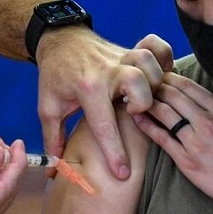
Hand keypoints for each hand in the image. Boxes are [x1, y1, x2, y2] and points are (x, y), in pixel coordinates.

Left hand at [36, 29, 172, 179]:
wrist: (59, 40)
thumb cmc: (55, 76)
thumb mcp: (48, 108)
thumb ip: (53, 139)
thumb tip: (54, 170)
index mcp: (87, 88)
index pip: (105, 125)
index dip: (115, 153)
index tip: (123, 173)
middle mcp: (108, 71)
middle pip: (140, 86)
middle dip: (142, 105)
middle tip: (132, 113)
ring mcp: (122, 57)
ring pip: (151, 66)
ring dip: (153, 84)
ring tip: (144, 96)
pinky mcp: (131, 50)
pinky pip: (157, 47)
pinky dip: (164, 58)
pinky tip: (159, 74)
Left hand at [132, 73, 212, 213]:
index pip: (189, 86)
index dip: (170, 78)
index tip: (160, 74)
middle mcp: (207, 121)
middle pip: (172, 96)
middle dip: (154, 86)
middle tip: (142, 83)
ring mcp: (195, 141)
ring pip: (164, 113)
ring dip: (147, 102)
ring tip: (135, 97)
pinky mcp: (186, 160)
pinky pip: (161, 138)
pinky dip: (147, 125)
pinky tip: (137, 118)